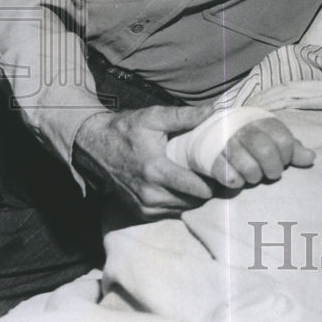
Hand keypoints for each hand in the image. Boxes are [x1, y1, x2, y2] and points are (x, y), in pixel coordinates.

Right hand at [73, 102, 215, 218]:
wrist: (93, 146)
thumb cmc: (126, 129)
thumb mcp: (155, 116)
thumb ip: (186, 116)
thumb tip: (215, 110)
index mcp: (155, 170)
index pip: (195, 188)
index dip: (215, 182)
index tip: (227, 172)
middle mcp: (149, 194)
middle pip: (193, 201)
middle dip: (208, 189)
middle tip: (219, 174)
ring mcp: (143, 206)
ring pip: (183, 208)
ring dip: (195, 197)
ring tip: (204, 178)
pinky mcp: (140, 212)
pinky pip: (170, 212)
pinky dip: (180, 202)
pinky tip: (185, 186)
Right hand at [210, 115, 314, 188]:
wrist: (214, 133)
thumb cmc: (253, 140)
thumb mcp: (274, 139)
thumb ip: (293, 149)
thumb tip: (311, 158)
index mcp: (261, 121)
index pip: (282, 138)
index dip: (287, 155)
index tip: (284, 161)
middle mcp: (243, 129)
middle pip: (265, 150)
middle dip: (273, 167)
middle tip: (272, 174)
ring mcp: (226, 142)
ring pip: (247, 165)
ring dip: (254, 176)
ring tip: (254, 177)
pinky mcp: (210, 157)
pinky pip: (226, 173)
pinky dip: (235, 180)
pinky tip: (238, 180)